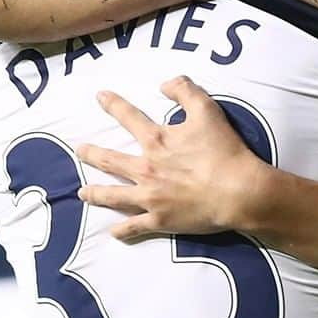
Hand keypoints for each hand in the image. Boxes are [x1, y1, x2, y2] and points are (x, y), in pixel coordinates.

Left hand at [76, 77, 264, 240]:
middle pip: (111, 160)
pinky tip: (113, 232)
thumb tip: (164, 85)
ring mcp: (150, 197)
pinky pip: (135, 226)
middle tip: (79, 150)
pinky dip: (123, 230)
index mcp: (157, 141)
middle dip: (92, 154)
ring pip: (114, 195)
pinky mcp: (160, 220)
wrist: (237, 191)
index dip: (113, 105)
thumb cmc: (224, 150)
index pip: (129, 118)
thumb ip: (185, 91)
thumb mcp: (208, 110)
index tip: (99, 97)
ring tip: (82, 192)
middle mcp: (146, 169)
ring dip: (96, 193)